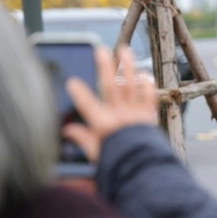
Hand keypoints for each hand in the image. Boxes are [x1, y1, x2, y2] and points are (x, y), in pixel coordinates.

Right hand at [62, 47, 157, 162]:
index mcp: (104, 125)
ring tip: (124, 50)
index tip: (72, 82)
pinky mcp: (148, 115)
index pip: (87, 105)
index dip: (79, 93)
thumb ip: (83, 139)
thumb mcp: (96, 154)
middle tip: (100, 50)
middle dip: (104, 67)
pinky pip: (148, 96)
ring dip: (128, 67)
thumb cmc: (118, 161)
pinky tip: (144, 74)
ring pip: (131, 85)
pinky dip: (147, 85)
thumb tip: (68, 130)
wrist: (145, 167)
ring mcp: (136, 114)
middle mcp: (120, 116)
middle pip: (110, 86)